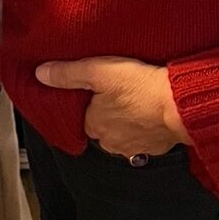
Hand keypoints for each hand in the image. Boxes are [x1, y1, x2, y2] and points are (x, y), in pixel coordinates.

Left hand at [36, 56, 191, 158]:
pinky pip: (145, 139)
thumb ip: (68, 74)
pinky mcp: (156, 147)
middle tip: (117, 93)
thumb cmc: (139, 86)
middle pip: (102, 128)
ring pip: (123, 135)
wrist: (178, 104)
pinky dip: (146, 128)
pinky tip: (151, 112)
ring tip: (135, 101)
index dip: (88, 104)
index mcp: (94, 125)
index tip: (96, 91)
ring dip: (127, 122)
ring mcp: (134, 148)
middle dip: (108, 114)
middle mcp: (111, 142)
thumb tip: (40, 74)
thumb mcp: (98, 71)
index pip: (83, 118)